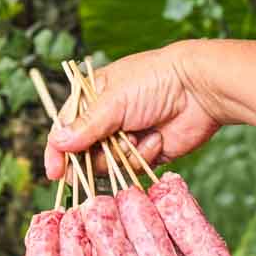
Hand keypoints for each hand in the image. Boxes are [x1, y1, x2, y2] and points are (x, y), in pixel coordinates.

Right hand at [42, 40, 255, 180]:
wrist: (200, 89)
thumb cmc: (154, 82)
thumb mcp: (113, 101)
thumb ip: (85, 126)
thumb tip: (57, 143)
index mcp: (93, 99)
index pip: (64, 129)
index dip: (58, 152)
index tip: (54, 172)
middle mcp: (107, 120)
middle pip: (84, 153)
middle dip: (93, 158)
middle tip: (104, 153)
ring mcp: (127, 138)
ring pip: (108, 165)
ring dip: (121, 155)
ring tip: (138, 136)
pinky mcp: (147, 154)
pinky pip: (133, 169)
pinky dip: (143, 157)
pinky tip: (157, 140)